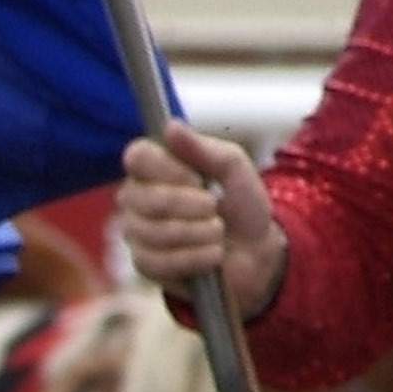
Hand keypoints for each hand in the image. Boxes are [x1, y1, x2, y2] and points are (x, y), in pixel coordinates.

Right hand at [117, 121, 284, 315]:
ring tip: (217, 233)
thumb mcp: (235, 169)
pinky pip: (161, 261)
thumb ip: (204, 149)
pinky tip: (212, 255)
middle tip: (214, 208)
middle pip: (145, 199)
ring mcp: (136, 233)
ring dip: (200, 233)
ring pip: (155, 232)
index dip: (168, 170)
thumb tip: (170, 126)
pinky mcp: (144, 265)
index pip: (136, 157)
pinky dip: (197, 258)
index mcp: (153, 169)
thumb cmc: (242, 206)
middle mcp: (136, 199)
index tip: (196, 178)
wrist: (256, 252)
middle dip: (191, 206)